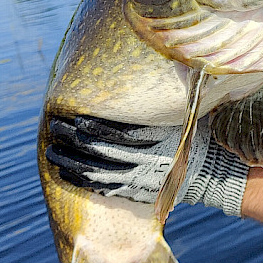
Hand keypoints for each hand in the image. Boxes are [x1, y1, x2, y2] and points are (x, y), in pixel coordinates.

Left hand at [45, 113, 248, 215]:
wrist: (210, 169)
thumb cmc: (190, 134)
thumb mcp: (180, 114)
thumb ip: (157, 103)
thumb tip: (135, 70)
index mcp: (160, 139)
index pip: (120, 133)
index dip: (95, 125)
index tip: (75, 116)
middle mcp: (149, 161)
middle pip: (103, 151)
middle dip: (75, 140)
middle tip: (55, 128)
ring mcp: (142, 180)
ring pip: (99, 172)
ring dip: (72, 161)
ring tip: (52, 151)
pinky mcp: (137, 192)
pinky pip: (104, 188)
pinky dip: (83, 180)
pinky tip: (65, 172)